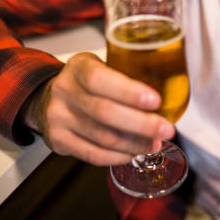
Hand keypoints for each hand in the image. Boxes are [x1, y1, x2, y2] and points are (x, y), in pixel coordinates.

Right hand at [21, 52, 174, 165]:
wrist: (49, 98)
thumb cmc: (86, 81)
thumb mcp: (100, 63)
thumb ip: (126, 69)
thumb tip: (170, 82)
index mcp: (78, 66)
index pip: (99, 79)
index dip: (129, 92)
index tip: (156, 100)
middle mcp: (64, 90)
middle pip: (104, 112)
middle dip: (141, 124)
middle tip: (166, 129)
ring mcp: (57, 118)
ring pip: (102, 137)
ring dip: (134, 143)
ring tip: (155, 143)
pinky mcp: (58, 141)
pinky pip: (93, 154)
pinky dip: (118, 156)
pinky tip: (134, 152)